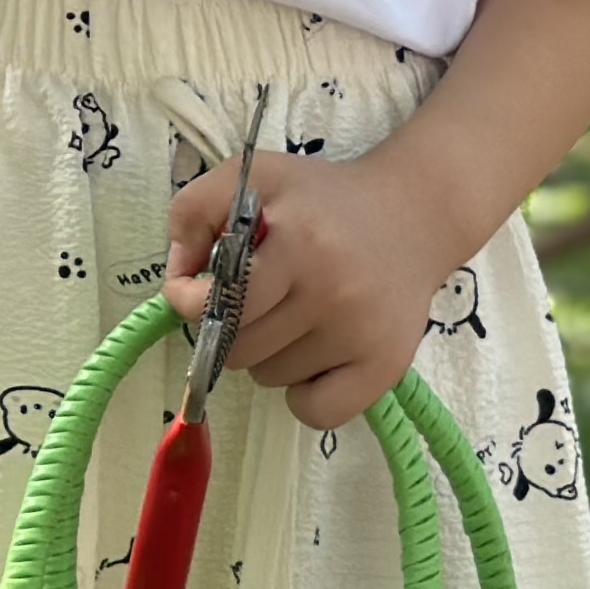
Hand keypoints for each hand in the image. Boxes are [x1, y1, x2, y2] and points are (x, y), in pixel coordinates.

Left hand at [165, 149, 463, 432]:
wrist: (413, 216)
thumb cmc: (321, 199)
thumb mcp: (252, 176)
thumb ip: (194, 212)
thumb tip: (177, 283)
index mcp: (296, 240)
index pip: (220, 301)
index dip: (192, 302)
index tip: (197, 292)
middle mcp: (331, 290)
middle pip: (239, 348)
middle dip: (231, 328)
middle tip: (254, 300)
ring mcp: (360, 334)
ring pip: (271, 378)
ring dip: (268, 355)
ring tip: (294, 315)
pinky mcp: (385, 368)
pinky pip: (315, 412)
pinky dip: (302, 394)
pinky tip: (312, 357)